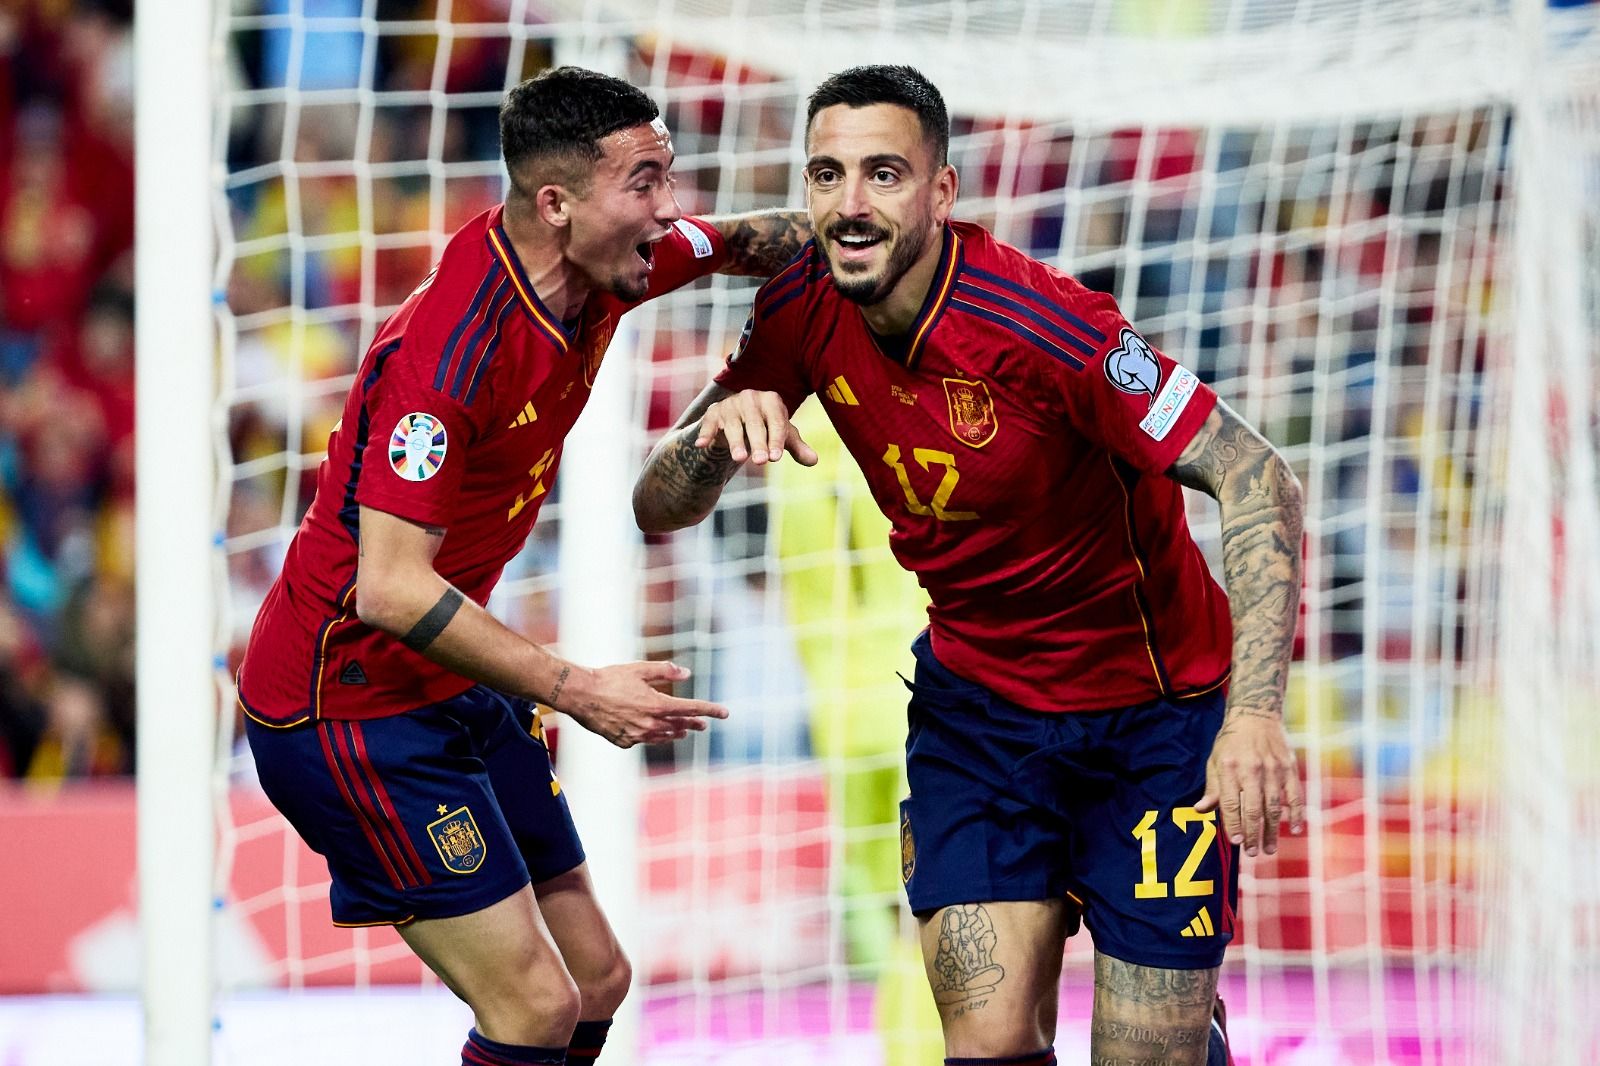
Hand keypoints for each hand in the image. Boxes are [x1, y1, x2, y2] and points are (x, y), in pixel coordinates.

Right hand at [560, 661, 727, 747]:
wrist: (581, 695)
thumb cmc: (610, 678)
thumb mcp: (640, 669)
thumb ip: (665, 671)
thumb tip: (686, 673)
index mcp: (658, 705)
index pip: (692, 709)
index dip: (710, 710)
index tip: (725, 713)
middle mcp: (650, 724)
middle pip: (680, 726)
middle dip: (694, 724)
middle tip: (703, 725)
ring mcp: (637, 735)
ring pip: (663, 736)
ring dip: (675, 733)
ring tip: (682, 731)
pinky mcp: (623, 741)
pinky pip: (642, 740)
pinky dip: (650, 735)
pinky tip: (650, 731)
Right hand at [694, 389, 817, 466]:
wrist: (735, 423)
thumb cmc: (764, 429)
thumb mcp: (781, 438)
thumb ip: (796, 448)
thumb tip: (814, 461)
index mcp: (771, 400)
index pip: (775, 421)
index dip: (776, 440)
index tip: (776, 458)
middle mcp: (751, 397)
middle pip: (755, 423)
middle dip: (758, 443)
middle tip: (761, 462)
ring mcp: (730, 404)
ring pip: (733, 425)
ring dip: (736, 442)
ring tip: (740, 459)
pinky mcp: (713, 412)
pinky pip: (708, 423)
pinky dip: (705, 433)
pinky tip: (701, 445)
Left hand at [1195, 710, 1303, 855]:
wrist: (1256, 715)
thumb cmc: (1231, 741)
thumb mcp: (1215, 760)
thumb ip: (1212, 787)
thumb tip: (1201, 810)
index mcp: (1230, 769)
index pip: (1231, 803)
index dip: (1234, 824)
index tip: (1236, 842)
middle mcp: (1252, 770)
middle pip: (1253, 808)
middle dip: (1253, 834)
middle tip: (1252, 853)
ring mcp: (1273, 770)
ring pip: (1274, 807)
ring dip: (1272, 830)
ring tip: (1268, 849)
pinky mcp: (1289, 768)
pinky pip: (1294, 796)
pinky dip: (1295, 814)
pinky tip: (1293, 830)